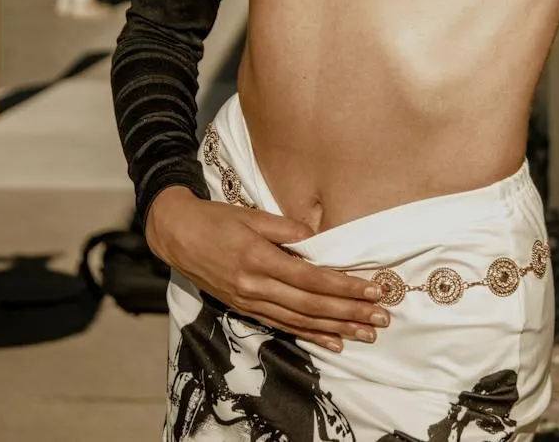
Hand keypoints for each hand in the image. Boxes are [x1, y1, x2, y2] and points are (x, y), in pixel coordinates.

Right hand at [146, 186, 389, 352]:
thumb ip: (285, 229)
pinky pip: (283, 326)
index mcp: (258, 259)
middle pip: (311, 305)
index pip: (311, 279)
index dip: (344, 286)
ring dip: (336, 328)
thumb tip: (317, 240)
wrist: (176, 234)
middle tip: (381, 317)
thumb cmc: (216, 218)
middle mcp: (255, 286)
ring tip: (366, 333)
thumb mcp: (250, 215)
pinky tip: (332, 342)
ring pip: (300, 320)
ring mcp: (250, 301)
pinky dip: (309, 336)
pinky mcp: (245, 308)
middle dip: (349, 312)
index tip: (372, 289)